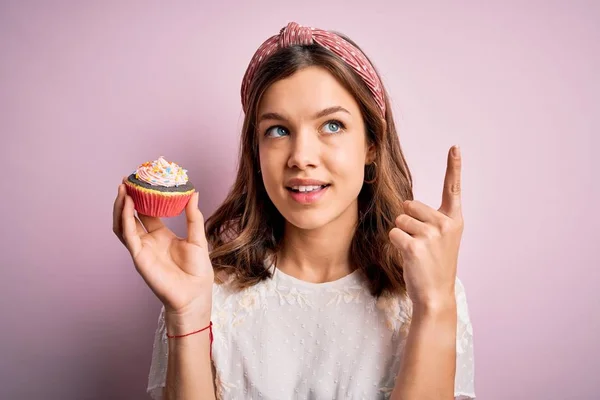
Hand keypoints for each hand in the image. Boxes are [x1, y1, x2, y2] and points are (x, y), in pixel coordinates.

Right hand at [112, 178, 213, 320]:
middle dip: (127, 198)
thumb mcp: (198, 238)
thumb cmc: (197, 271)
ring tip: (123, 189)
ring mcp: (141, 249)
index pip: (146, 212)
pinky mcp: (139, 257)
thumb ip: (193, 217)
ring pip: (123, 225)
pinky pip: (128, 236)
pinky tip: (127, 205)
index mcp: (161, 235)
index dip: (142, 197)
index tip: (141, 181)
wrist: (195, 294)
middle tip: (126, 180)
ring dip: (121, 207)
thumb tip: (194, 193)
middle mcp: (148, 241)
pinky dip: (125, 220)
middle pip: (131, 216)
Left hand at [389, 146, 463, 310]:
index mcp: (454, 220)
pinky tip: (409, 257)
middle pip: (409, 205)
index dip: (453, 166)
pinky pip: (393, 233)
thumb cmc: (434, 265)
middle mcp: (445, 224)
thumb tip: (406, 205)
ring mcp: (431, 235)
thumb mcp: (441, 240)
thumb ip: (430, 220)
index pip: (453, 188)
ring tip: (416, 252)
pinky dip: (395, 244)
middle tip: (420, 244)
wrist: (435, 295)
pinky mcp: (415, 246)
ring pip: (399, 219)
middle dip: (407, 222)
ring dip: (401, 235)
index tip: (455, 147)